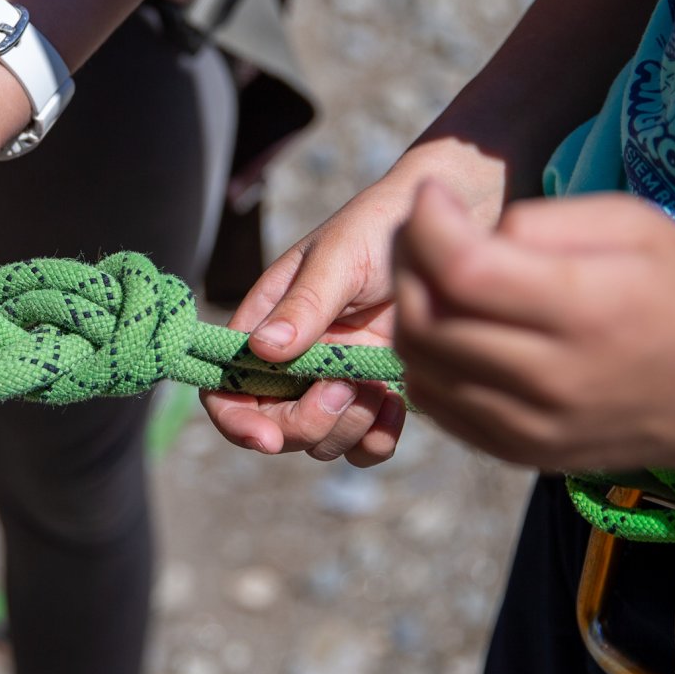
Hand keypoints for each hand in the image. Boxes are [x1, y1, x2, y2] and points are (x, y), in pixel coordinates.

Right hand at [202, 142, 503, 460]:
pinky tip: (397, 403)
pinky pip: (364, 446)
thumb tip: (263, 349)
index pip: (226, 386)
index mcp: (266, 323)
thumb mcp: (340, 258)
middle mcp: (294, 359)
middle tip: (345, 388)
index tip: (268, 440)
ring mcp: (335, 380)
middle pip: (273, 425)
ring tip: (377, 386)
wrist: (448, 228)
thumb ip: (305, 304)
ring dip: (347, 429)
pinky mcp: (376, 393)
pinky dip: (377, 439)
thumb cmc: (379, 227)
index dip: (236, 421)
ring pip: (320, 442)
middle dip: (305, 423)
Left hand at [392, 181, 674, 471]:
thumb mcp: (635, 226)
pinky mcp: (519, 451)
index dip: (427, 224)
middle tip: (423, 229)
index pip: (463, 271)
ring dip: (410, 310)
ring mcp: (531, 426)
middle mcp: (553, 378)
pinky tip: (454, 324)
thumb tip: (464, 234)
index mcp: (586, 310)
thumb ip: (542, 222)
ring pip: (420, 365)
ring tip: (435, 273)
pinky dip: (427, 358)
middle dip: (407, 261)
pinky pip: (437, 402)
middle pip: (428, 319)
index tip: (433, 194)